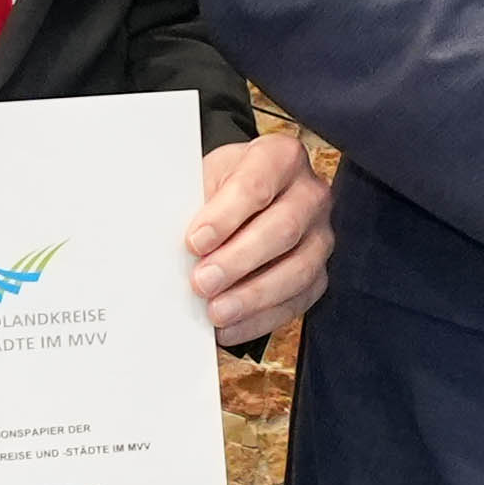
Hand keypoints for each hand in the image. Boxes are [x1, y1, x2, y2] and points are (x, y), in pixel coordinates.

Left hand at [183, 126, 332, 341]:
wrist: (241, 198)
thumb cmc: (218, 187)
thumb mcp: (203, 177)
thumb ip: (191, 202)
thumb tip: (163, 241)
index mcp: (280, 157)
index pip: (257, 185)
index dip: (225, 216)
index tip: (195, 241)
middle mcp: (310, 193)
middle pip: (283, 229)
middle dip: (239, 260)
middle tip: (202, 282)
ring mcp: (320, 234)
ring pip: (299, 268)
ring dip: (254, 295)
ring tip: (217, 311)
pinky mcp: (319, 271)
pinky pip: (300, 299)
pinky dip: (263, 318)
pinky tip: (232, 327)